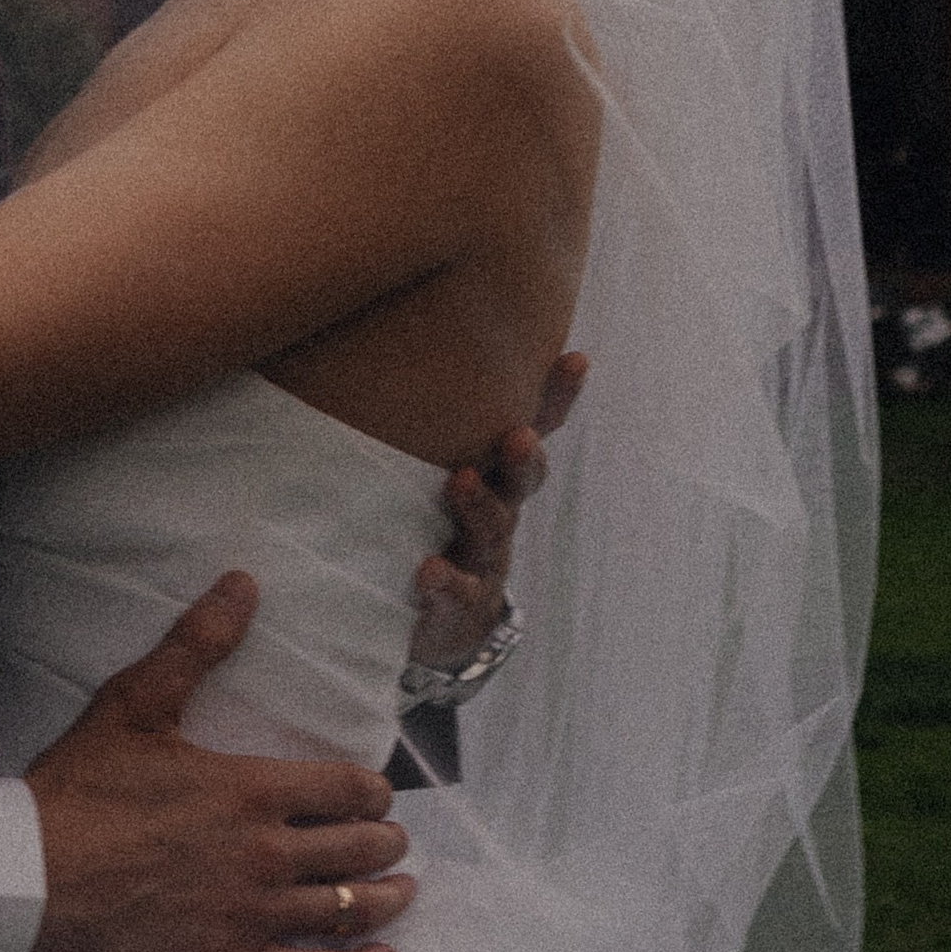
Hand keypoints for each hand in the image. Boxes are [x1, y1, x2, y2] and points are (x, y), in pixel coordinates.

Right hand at [28, 576, 409, 951]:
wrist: (36, 877)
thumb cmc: (84, 787)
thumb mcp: (137, 701)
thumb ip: (197, 644)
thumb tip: (243, 584)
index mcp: (251, 789)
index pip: (346, 789)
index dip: (373, 790)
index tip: (377, 792)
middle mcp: (267, 853)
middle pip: (357, 851)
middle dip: (385, 843)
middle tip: (392, 840)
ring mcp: (254, 916)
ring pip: (346, 911)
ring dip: (386, 902)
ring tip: (404, 893)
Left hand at [408, 351, 585, 672]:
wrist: (442, 626)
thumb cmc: (432, 522)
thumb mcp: (436, 468)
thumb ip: (424, 419)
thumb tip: (374, 325)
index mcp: (494, 473)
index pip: (535, 429)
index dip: (557, 397)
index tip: (576, 358)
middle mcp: (498, 513)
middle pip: (520, 482)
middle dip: (523, 458)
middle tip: (517, 435)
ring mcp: (482, 560)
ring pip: (492, 532)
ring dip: (479, 506)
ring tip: (460, 481)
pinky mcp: (458, 604)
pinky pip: (455, 592)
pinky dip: (443, 582)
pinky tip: (428, 570)